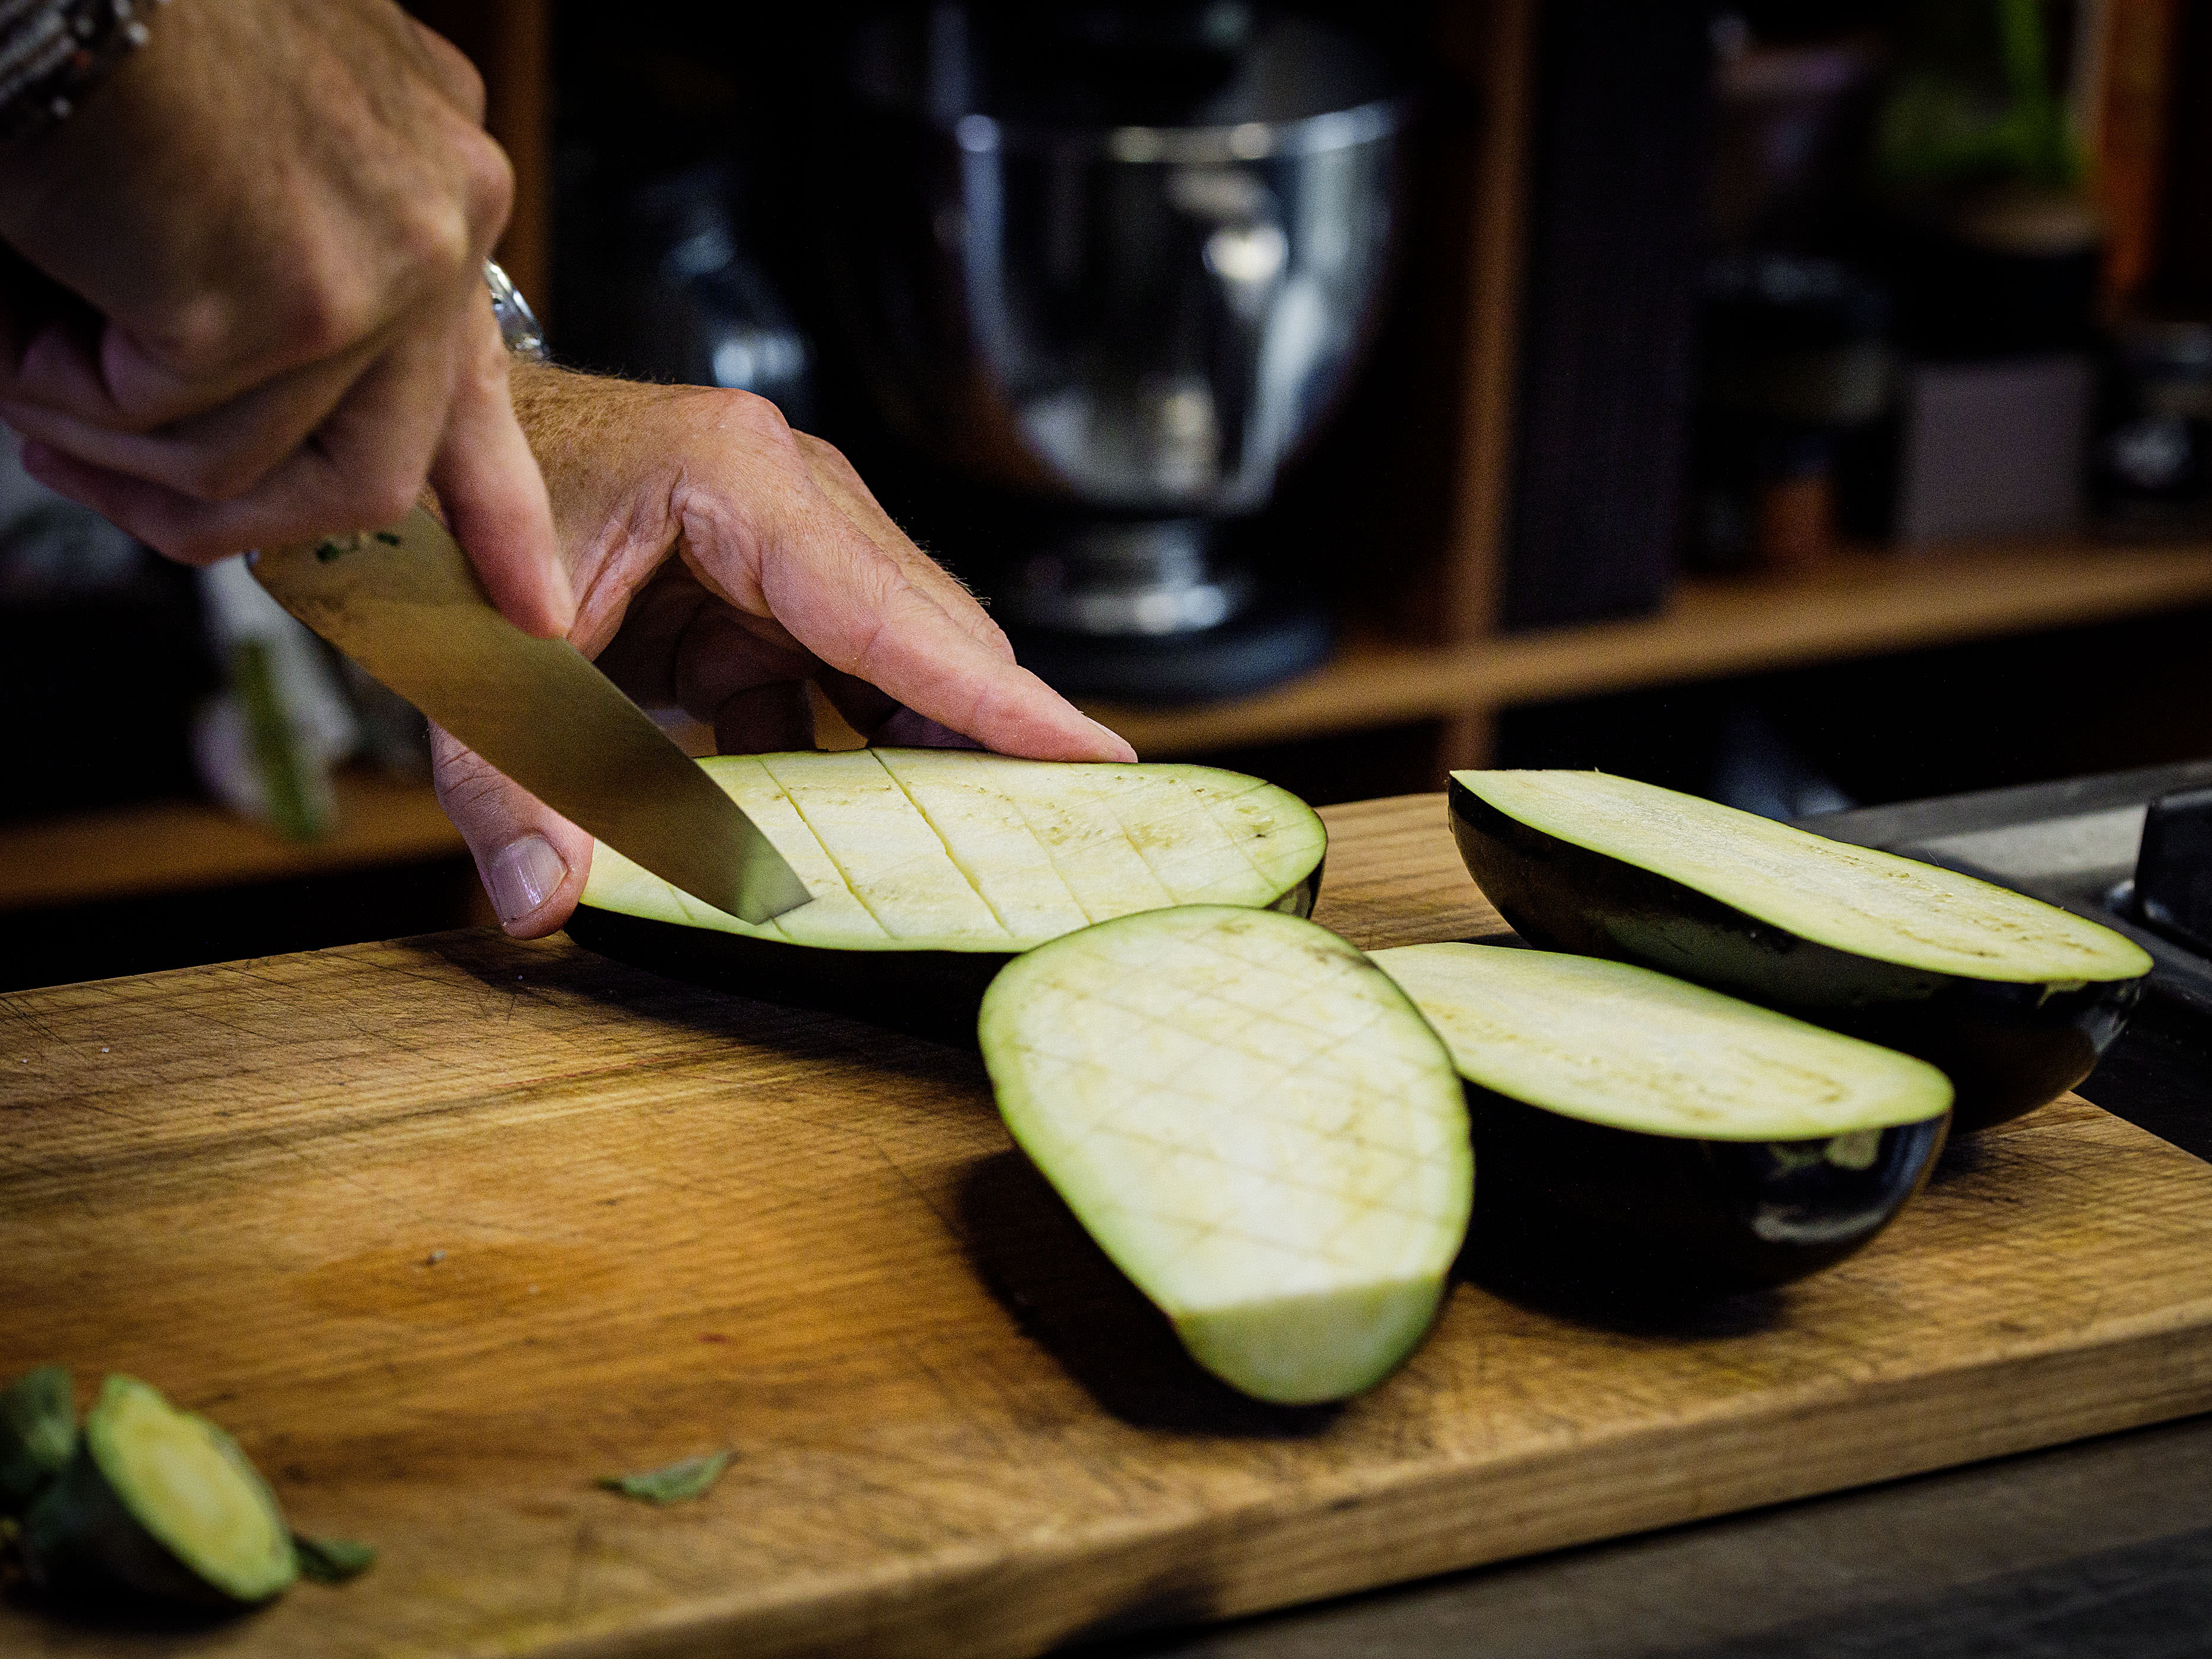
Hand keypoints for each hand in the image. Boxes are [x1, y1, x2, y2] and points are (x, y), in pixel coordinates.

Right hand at [0, 0, 570, 634]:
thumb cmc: (97, 39)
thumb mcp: (239, 171)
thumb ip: (290, 289)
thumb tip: (248, 433)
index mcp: (435, 174)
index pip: (479, 377)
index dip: (500, 509)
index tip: (535, 609)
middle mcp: (444, 211)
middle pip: (376, 472)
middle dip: (216, 512)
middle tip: (75, 460)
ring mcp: (385, 264)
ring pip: (247, 463)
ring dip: (98, 425)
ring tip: (20, 329)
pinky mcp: (294, 304)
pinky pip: (170, 430)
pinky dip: (58, 385)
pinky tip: (22, 298)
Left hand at [437, 365, 1135, 935]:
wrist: (422, 436)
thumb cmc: (454, 511)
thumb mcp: (471, 652)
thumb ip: (508, 779)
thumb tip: (542, 902)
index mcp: (741, 483)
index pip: (902, 615)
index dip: (1002, 701)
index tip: (1101, 762)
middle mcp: (790, 497)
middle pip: (927, 636)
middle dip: (992, 739)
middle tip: (1062, 837)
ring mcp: (785, 540)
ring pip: (896, 661)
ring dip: (926, 754)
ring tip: (991, 845)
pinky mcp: (762, 586)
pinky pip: (836, 681)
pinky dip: (849, 755)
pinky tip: (863, 830)